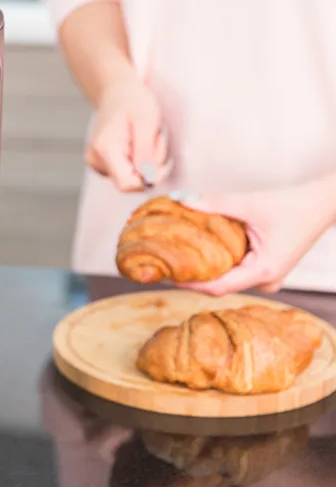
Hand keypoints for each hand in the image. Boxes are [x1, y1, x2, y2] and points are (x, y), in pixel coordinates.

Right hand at [85, 76, 169, 190]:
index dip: (149, 179)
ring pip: (129, 178)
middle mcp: (95, 159)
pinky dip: (137, 162)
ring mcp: (96, 163)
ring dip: (145, 163)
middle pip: (130, 181)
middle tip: (156, 141)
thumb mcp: (146, 122)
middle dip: (149, 167)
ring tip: (147, 139)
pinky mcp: (100, 164)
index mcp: (105, 149)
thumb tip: (149, 179)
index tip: (164, 162)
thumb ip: (146, 152)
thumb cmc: (133, 101)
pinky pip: (125, 173)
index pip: (126, 183)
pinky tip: (138, 144)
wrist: (116, 92)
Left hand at [180, 174, 335, 294]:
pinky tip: (203, 249)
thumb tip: (181, 200)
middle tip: (167, 262)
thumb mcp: (249, 203)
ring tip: (180, 254)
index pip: (217, 287)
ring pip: (228, 277)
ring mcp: (266, 278)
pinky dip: (220, 260)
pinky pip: (237, 270)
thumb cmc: (292, 205)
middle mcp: (265, 281)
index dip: (190, 283)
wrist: (321, 205)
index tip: (166, 275)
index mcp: (263, 272)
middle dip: (194, 273)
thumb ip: (214, 203)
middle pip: (220, 284)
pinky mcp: (265, 270)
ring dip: (207, 266)